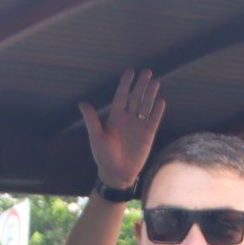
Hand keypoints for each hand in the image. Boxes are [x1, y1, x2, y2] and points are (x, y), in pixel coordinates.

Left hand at [80, 68, 163, 191]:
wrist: (116, 173)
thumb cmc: (103, 156)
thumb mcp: (96, 137)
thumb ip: (91, 120)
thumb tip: (82, 103)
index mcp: (115, 117)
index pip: (121, 96)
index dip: (125, 84)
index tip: (130, 71)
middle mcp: (127, 119)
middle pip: (136, 98)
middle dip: (141, 85)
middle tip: (146, 71)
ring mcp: (138, 126)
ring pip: (145, 106)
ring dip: (150, 94)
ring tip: (155, 81)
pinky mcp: (148, 135)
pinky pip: (153, 120)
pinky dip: (157, 111)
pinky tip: (161, 101)